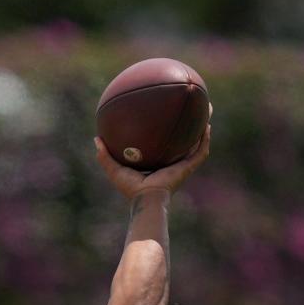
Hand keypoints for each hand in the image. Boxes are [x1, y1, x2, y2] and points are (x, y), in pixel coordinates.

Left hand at [94, 116, 211, 200]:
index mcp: (158, 161)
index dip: (167, 129)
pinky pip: (200, 152)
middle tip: (192, 105)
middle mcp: (173, 162)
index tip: (167, 113)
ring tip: (207, 108)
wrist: (147, 200)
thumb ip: (105, 155)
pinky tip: (206, 125)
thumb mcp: (114, 169)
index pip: (164, 142)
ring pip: (197, 142)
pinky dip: (204, 139)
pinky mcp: (188, 168)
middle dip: (189, 122)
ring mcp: (182, 165)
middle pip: (184, 138)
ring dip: (203, 126)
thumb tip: (96, 138)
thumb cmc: (131, 189)